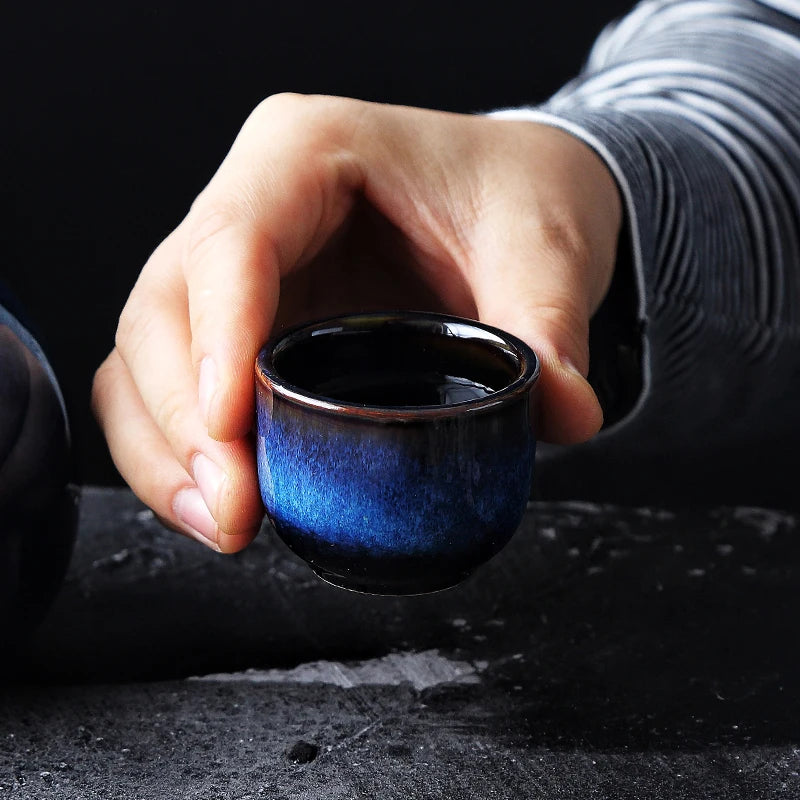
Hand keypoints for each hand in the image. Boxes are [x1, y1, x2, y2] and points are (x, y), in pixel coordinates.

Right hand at [92, 94, 621, 552]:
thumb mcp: (544, 244)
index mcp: (305, 153)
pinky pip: (174, 387)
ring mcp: (240, 273)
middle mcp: (251, 206)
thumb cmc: (514, 192)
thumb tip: (564, 413)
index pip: (231, 241)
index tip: (233, 430)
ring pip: (147, 357)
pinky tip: (220, 504)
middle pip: (165, 310)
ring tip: (224, 523)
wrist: (511, 196)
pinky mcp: (246, 326)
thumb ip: (551, 327)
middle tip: (237, 509)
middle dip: (185, 420)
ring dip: (167, 449)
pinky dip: (176, 450)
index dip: (215, 339)